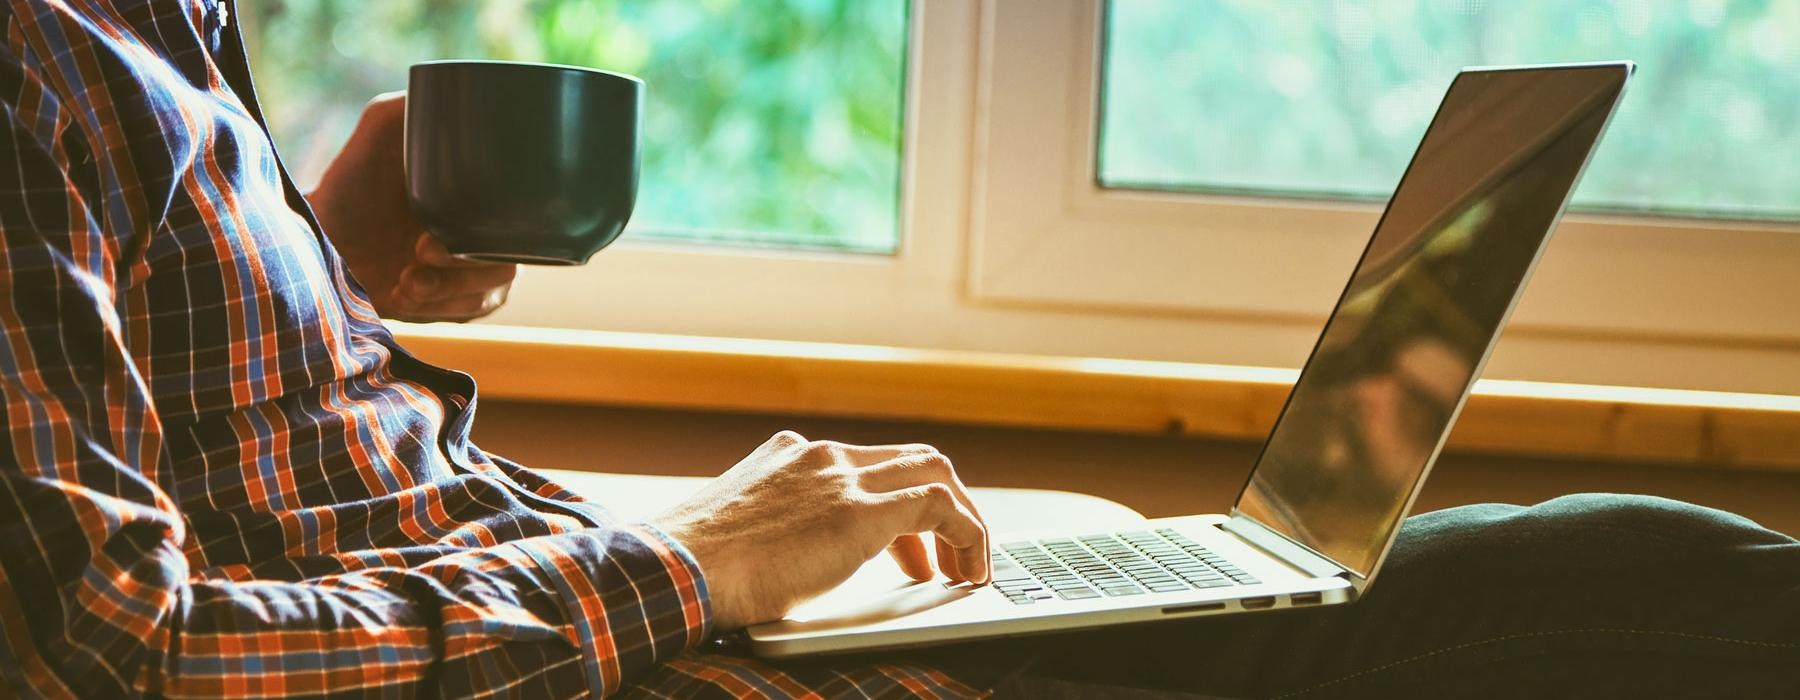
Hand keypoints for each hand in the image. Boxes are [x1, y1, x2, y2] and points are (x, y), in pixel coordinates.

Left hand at [305, 92, 516, 321]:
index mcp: (477, 195)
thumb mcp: (381, 127)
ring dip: (457, 286)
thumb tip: (461, 92)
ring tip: (410, 277)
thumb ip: (414, 106)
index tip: (461, 221)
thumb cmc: (348, 184)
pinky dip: (445, 307)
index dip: (505, 221)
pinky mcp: (450, 306)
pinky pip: (478, 311)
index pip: (525, 208)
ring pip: (500, 285)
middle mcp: (480, 232)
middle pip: (516, 252)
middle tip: (420, 251)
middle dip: (473, 262)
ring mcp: (468, 271)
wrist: (311, 241)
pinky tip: (405, 292)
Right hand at [653, 431, 989, 629]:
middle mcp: (821, 456)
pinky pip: (941, 506)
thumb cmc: (692, 569)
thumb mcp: (737, 532)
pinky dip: (968, 535)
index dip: (896, 505)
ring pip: (934, 472)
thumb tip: (789, 563)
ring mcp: (842, 478)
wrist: (674, 572)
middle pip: (910, 459)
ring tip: (966, 567)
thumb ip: (773, 529)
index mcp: (790, 456)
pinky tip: (969, 570)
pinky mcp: (860, 512)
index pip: (865, 463)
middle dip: (939, 506)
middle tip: (944, 557)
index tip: (903, 548)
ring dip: (961, 519)